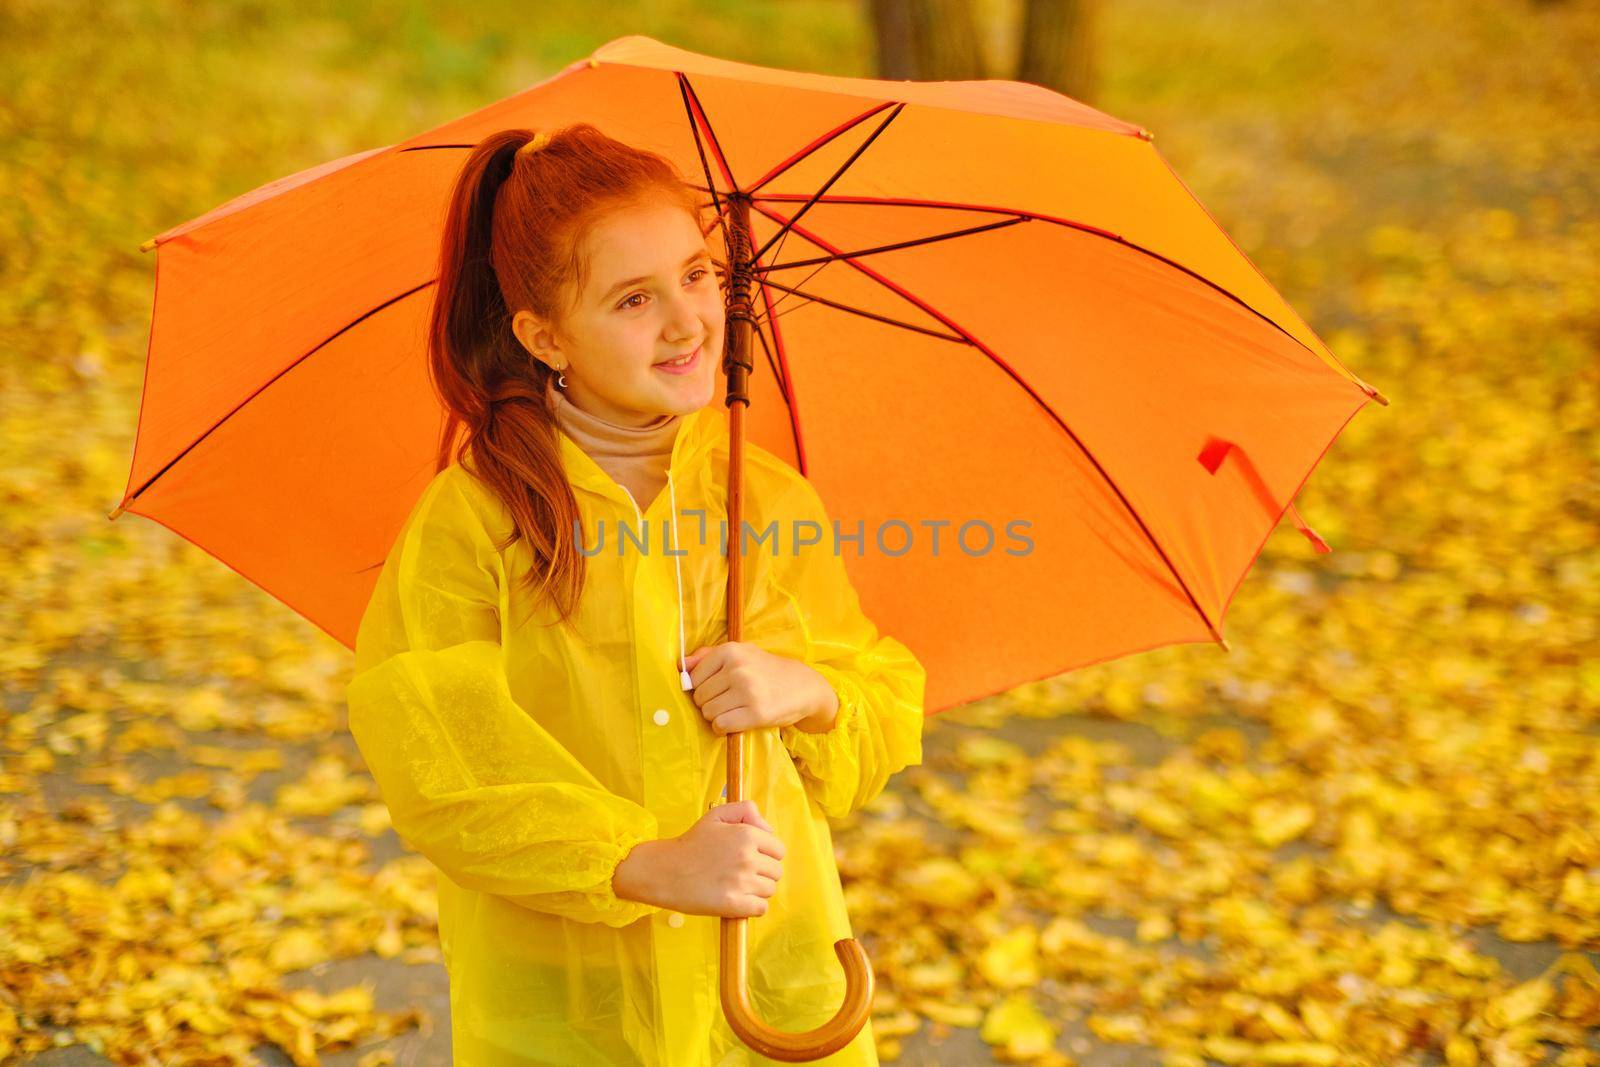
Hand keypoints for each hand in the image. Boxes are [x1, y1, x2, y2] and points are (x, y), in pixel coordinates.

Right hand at [612, 800, 785, 917]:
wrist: (664, 871)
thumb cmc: (691, 844)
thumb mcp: (716, 815)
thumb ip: (745, 811)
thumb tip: (768, 829)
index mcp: (746, 835)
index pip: (779, 850)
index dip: (766, 854)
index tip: (750, 858)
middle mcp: (747, 857)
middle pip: (776, 871)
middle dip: (763, 873)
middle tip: (741, 873)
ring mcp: (741, 882)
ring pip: (770, 890)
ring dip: (757, 890)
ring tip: (737, 886)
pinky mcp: (734, 904)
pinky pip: (761, 908)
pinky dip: (752, 907)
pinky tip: (737, 900)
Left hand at [682, 640, 838, 735]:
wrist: (802, 686)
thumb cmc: (766, 670)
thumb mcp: (741, 653)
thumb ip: (708, 655)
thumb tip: (681, 665)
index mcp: (730, 650)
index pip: (694, 678)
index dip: (702, 687)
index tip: (717, 689)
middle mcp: (738, 669)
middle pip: (700, 697)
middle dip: (709, 703)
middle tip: (728, 701)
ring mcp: (747, 691)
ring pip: (709, 713)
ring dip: (717, 717)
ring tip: (733, 710)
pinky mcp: (756, 713)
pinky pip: (721, 725)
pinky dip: (724, 728)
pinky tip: (736, 721)